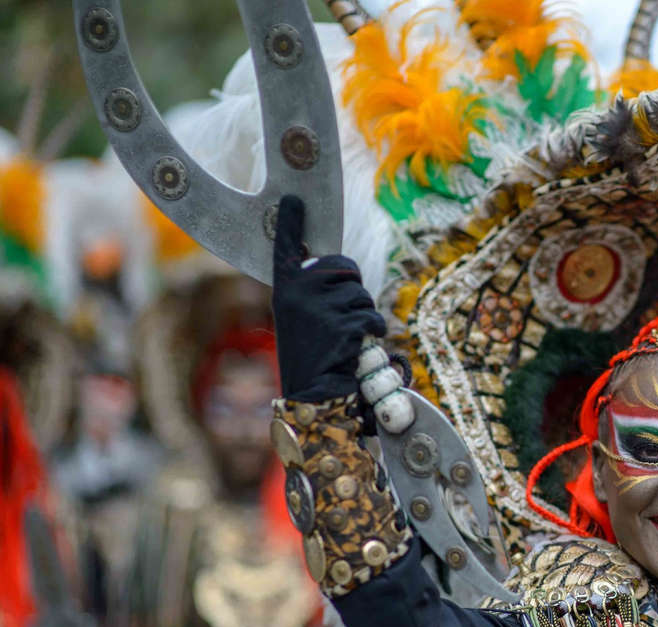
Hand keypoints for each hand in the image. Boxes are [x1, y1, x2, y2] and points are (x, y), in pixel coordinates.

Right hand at [272, 195, 384, 400]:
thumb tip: (337, 269)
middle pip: (344, 267)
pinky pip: (371, 317)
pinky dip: (373, 331)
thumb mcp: (303, 318)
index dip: (291, 223)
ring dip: (364, 315)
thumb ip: (314, 293)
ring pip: (362, 295)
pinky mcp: (341, 327)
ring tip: (347, 337)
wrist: (312, 396)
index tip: (292, 198)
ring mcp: (318, 310)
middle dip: (354, 287)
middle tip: (347, 312)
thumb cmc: (313, 356)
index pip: (285, 249)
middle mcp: (296, 294)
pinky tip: (357, 347)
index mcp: (284, 290)